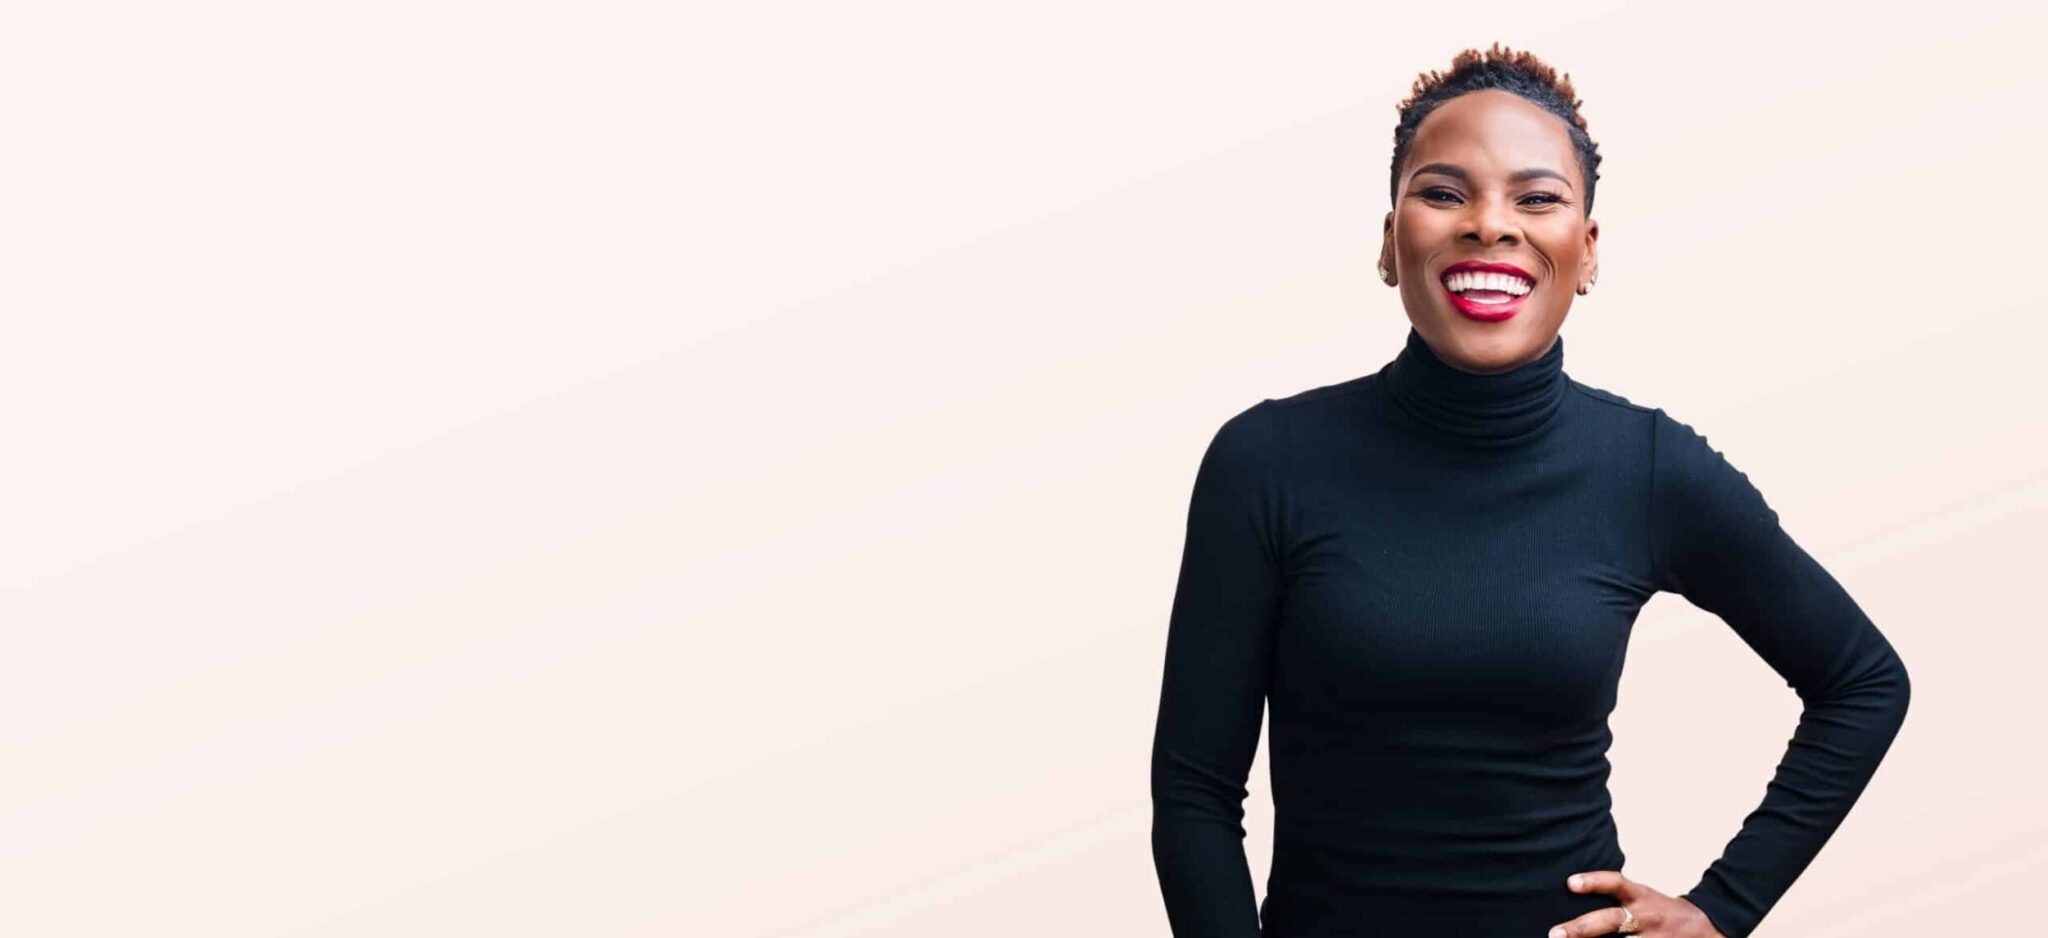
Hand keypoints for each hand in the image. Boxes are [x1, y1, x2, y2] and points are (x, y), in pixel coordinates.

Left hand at [1546, 870, 1726, 937]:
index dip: (1594, 881)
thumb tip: (1570, 890)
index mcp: (1642, 896)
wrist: (1707, 927)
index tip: (1570, 882)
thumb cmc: (1661, 911)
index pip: (1617, 883)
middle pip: (1612, 920)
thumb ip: (1615, 896)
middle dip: (1582, 928)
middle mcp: (1646, 916)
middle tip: (1555, 934)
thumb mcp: (1643, 896)